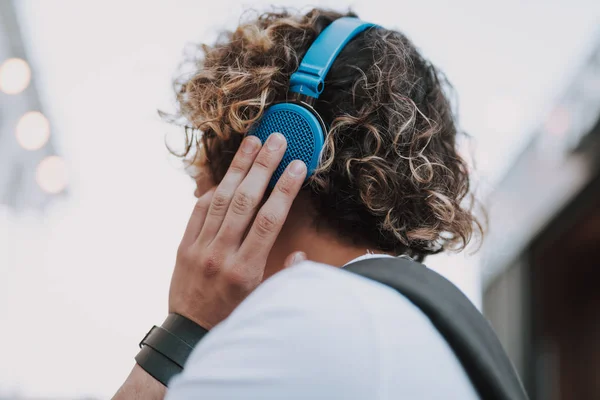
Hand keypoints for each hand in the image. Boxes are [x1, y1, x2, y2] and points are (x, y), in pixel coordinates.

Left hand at [169, 133, 306, 328]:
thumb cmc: (232, 316)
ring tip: (252, 143)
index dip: (285, 189)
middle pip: (245, 201)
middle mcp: (222, 254)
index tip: (297, 166)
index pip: (269, 220)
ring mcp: (200, 247)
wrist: (188, 332)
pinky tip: (227, 174)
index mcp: (246, 270)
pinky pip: (199, 209)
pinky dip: (213, 190)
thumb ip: (284, 277)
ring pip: (221, 199)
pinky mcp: (184, 245)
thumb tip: (300, 254)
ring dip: (238, 168)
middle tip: (275, 139)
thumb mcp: (263, 302)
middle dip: (263, 166)